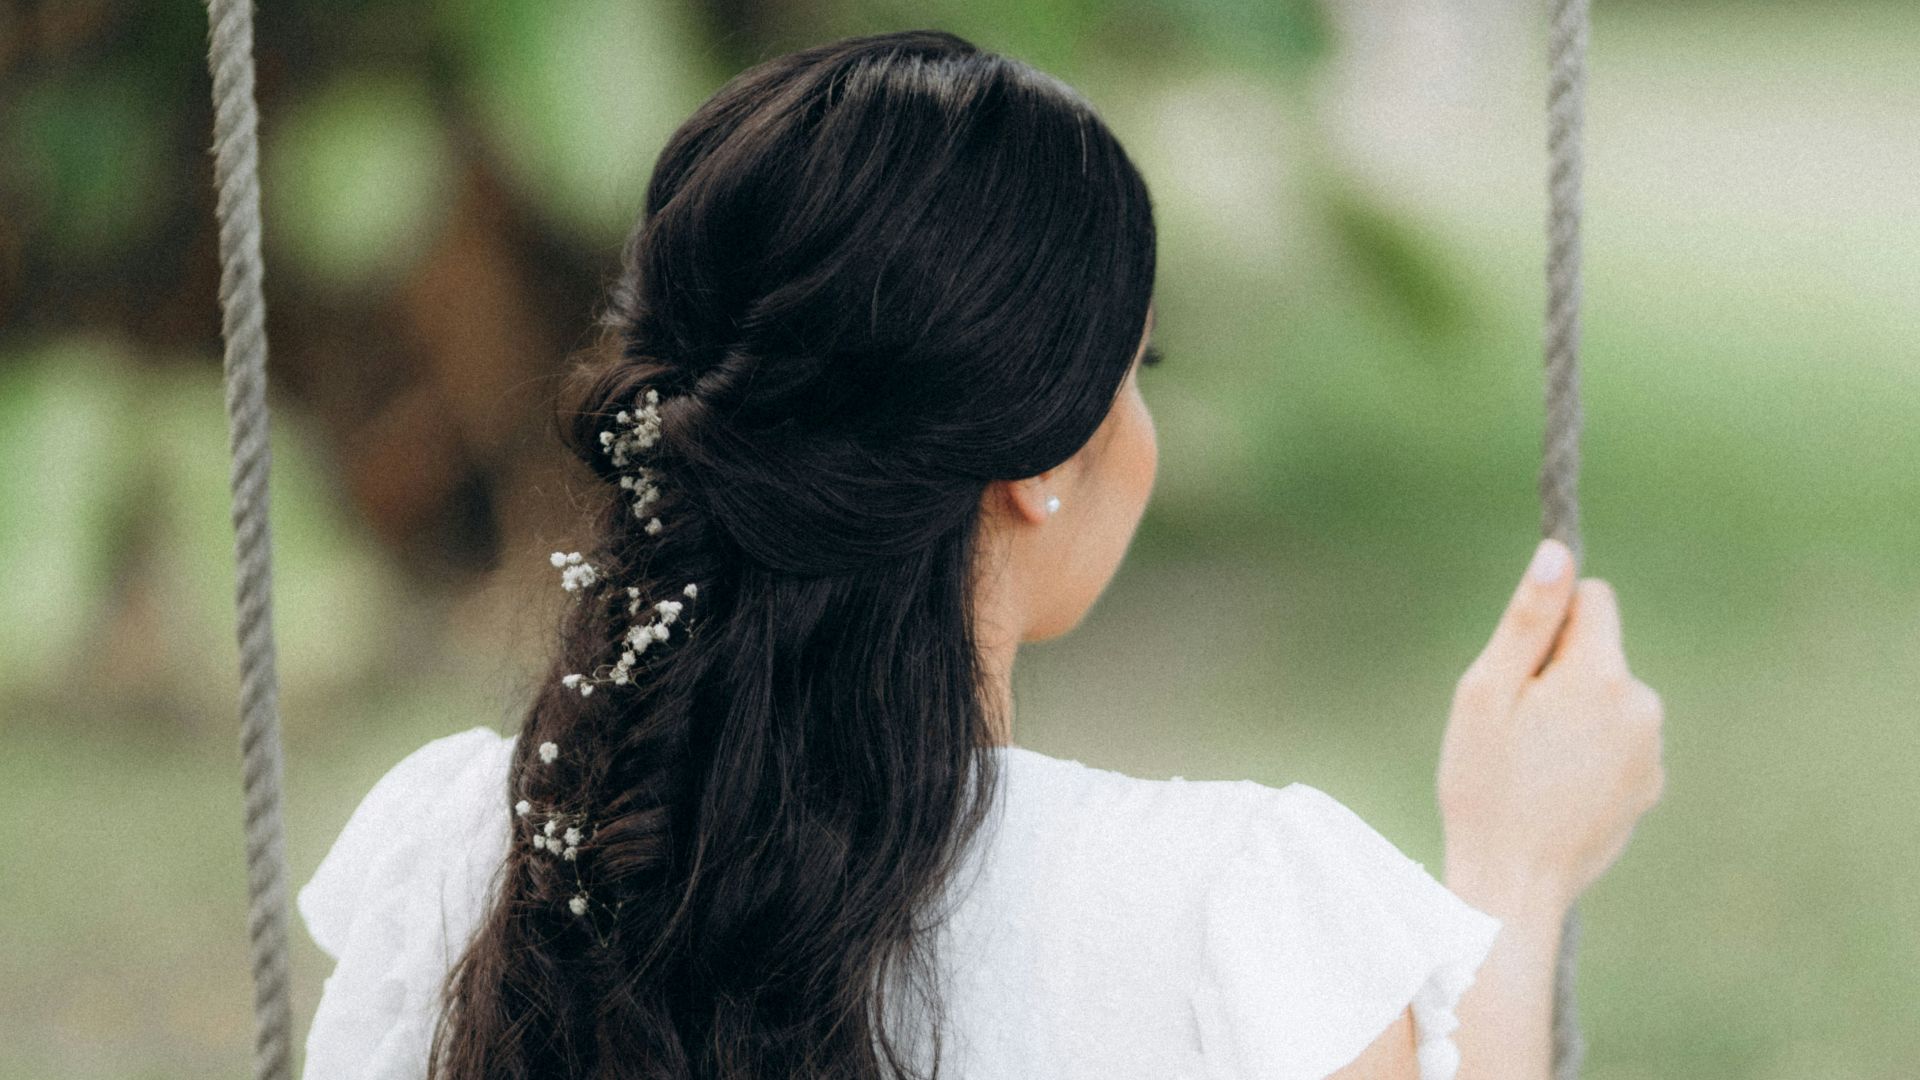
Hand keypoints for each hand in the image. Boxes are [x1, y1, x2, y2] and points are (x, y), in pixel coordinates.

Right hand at [1437, 539, 1665, 913]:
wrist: (1513, 885)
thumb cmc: (1485, 786)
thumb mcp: (1485, 694)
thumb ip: (1527, 621)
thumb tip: (1558, 553)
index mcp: (1601, 676)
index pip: (1594, 598)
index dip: (1550, 623)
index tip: (1521, 668)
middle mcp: (1643, 706)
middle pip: (1600, 652)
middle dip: (1561, 673)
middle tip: (1517, 728)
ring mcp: (1653, 750)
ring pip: (1609, 697)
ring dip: (1576, 714)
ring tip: (1534, 764)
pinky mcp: (1651, 785)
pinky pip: (1619, 740)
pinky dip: (1591, 753)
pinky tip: (1556, 790)